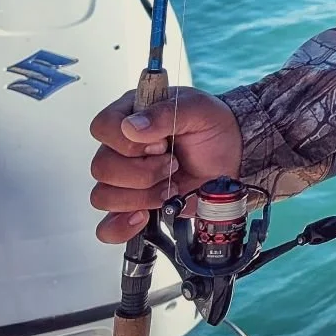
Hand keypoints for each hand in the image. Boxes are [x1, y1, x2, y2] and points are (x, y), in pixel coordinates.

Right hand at [89, 86, 242, 244]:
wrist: (234, 157)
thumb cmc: (213, 128)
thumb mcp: (197, 109)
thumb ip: (165, 113)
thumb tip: (131, 127)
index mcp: (131, 115)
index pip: (103, 127)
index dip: (127, 141)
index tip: (161, 143)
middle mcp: (121, 148)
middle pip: (102, 167)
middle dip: (143, 171)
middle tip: (173, 164)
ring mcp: (125, 180)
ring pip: (103, 195)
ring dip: (141, 195)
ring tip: (170, 186)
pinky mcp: (134, 206)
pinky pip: (107, 226)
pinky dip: (121, 226)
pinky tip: (144, 217)